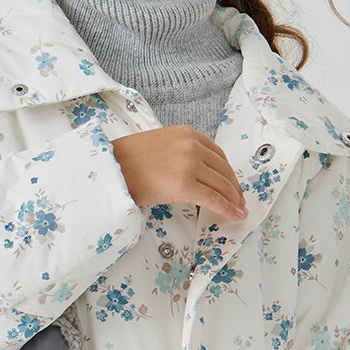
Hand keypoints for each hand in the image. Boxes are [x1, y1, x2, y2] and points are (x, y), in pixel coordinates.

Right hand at [112, 125, 247, 221]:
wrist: (111, 168)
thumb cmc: (128, 161)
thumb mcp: (161, 145)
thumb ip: (182, 153)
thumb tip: (197, 174)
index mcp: (188, 134)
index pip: (218, 155)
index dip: (229, 173)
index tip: (232, 184)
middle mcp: (192, 146)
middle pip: (224, 170)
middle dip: (234, 188)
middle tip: (239, 200)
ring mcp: (190, 164)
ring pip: (222, 185)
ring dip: (234, 199)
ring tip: (238, 210)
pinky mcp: (185, 184)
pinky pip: (214, 199)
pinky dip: (228, 208)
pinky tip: (234, 215)